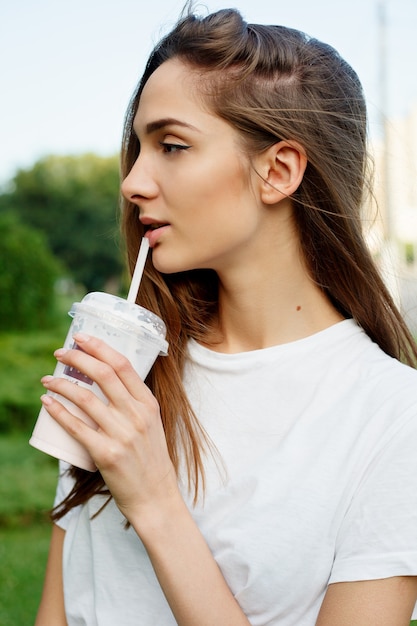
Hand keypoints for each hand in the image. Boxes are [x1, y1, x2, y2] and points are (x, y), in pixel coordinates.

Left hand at [41, 332, 178, 523]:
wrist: (155, 497)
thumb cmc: (150, 459)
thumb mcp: (152, 424)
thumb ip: (135, 404)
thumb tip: (107, 381)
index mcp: (148, 404)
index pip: (123, 365)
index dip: (100, 347)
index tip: (82, 338)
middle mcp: (137, 415)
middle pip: (102, 375)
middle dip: (77, 358)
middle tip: (59, 353)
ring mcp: (122, 434)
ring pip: (85, 398)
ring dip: (61, 384)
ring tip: (47, 380)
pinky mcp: (106, 454)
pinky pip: (76, 427)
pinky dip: (59, 411)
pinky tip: (47, 402)